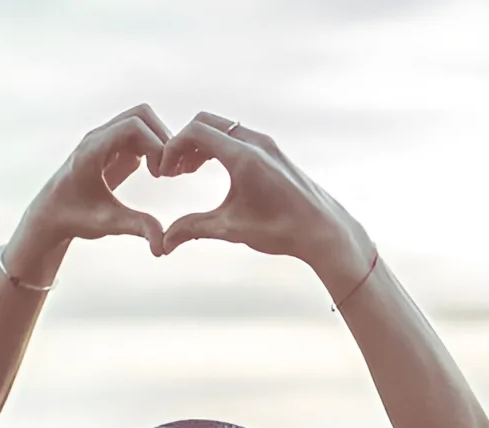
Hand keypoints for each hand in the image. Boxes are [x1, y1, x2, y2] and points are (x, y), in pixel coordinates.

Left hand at [17, 104, 173, 252]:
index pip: (134, 126)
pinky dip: (154, 146)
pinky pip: (139, 133)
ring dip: (159, 141)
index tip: (160, 175)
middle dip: (162, 139)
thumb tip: (162, 247)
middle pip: (141, 114)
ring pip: (142, 120)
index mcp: (93, 149)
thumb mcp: (107, 224)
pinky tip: (155, 173)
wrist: (52, 215)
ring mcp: (105, 138)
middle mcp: (98, 137)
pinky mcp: (112, 146)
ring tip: (162, 172)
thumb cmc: (74, 218)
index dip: (156, 145)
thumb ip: (136, 228)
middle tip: (166, 172)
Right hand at [157, 112, 374, 287]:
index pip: (195, 132)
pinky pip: (238, 136)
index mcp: (243, 156)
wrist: (324, 231)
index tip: (166, 172)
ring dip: (202, 144)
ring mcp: (267, 144)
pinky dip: (220, 146)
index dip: (172, 148)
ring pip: (223, 128)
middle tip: (174, 171)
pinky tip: (214, 171)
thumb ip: (193, 229)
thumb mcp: (232, 229)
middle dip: (184, 142)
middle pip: (206, 123)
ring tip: (189, 172)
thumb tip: (164, 242)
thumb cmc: (281, 230)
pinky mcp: (274, 151)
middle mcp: (256, 142)